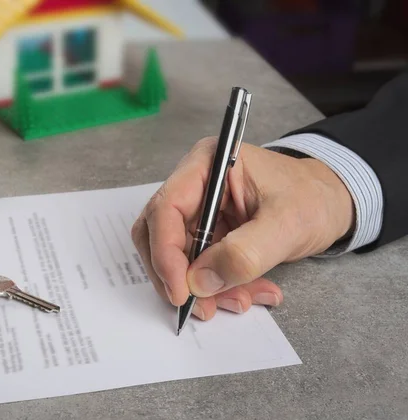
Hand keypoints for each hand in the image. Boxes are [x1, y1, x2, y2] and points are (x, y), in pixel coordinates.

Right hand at [132, 137, 353, 319]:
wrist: (332, 203)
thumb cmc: (313, 198)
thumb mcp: (287, 224)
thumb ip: (245, 253)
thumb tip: (199, 283)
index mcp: (206, 165)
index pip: (165, 208)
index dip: (165, 252)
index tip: (181, 291)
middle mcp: (194, 187)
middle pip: (159, 235)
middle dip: (179, 275)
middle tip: (203, 306)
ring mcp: (198, 212)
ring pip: (177, 258)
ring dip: (202, 289)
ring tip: (241, 301)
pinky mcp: (208, 235)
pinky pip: (198, 269)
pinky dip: (218, 289)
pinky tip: (247, 294)